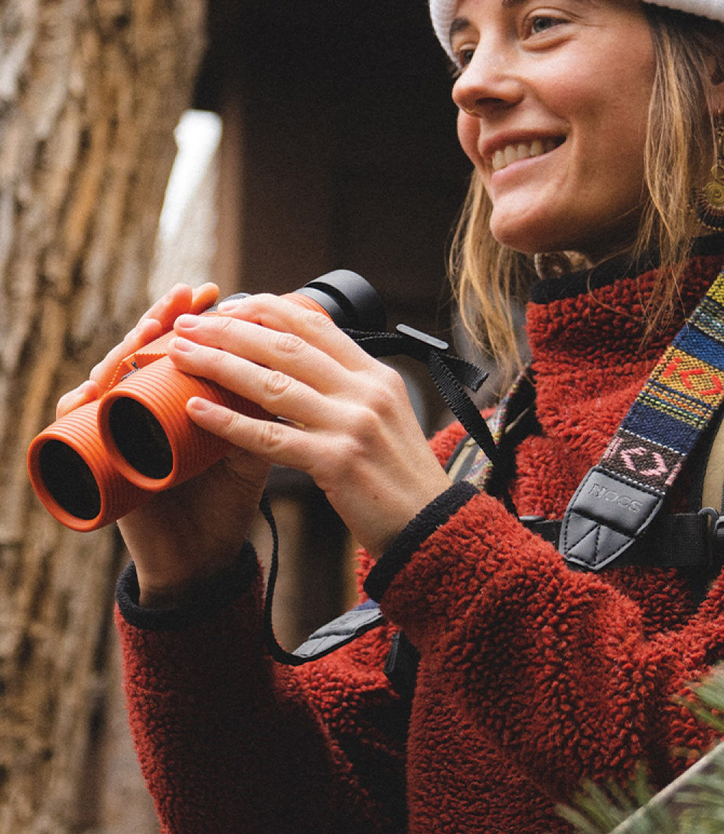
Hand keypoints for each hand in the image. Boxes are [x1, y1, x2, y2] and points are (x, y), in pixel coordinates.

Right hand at [58, 283, 271, 606]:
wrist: (204, 556)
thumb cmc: (227, 498)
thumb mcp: (253, 450)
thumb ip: (264, 414)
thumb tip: (290, 369)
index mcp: (184, 400)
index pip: (184, 348)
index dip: (196, 319)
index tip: (218, 292)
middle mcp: (146, 409)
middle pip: (142, 353)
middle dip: (162, 320)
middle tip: (184, 296)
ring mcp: (120, 432)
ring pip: (108, 379)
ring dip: (123, 353)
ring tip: (147, 334)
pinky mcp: (97, 465)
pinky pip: (73, 431)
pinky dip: (77, 409)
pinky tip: (88, 393)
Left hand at [165, 293, 449, 559]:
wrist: (433, 526)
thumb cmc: (402, 477)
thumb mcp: (387, 418)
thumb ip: (351, 390)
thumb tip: (306, 369)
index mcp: (377, 376)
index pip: (316, 325)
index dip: (266, 309)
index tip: (229, 307)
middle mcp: (366, 391)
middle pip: (286, 345)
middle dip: (231, 329)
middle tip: (188, 323)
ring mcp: (352, 424)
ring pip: (272, 384)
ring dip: (218, 365)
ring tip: (180, 355)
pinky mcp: (337, 462)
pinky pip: (270, 437)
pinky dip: (228, 422)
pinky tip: (195, 410)